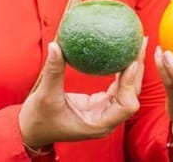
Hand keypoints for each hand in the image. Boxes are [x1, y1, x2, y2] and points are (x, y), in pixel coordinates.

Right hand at [18, 39, 146, 146]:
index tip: (130, 62)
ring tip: (137, 42)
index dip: (130, 84)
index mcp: (99, 124)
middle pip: (132, 94)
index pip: (126, 106)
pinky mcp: (101, 103)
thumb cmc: (38, 119)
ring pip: (127, 89)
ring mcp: (105, 111)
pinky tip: (123, 51)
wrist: (32, 130)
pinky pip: (117, 85)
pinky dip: (121, 69)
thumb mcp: (44, 96)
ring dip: (133, 67)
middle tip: (140, 42)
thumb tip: (56, 45)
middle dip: (138, 69)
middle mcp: (106, 119)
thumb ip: (52, 72)